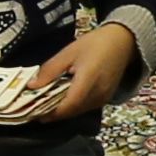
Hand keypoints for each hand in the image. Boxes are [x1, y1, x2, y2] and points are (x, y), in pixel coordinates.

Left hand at [8, 25, 139, 121]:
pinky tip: (61, 99)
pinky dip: (72, 106)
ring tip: (45, 105)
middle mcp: (98, 95)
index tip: (32, 113)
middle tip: (34, 109)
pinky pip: (85, 108)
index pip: (67, 105)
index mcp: (88, 81)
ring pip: (78, 111)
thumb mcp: (68, 53)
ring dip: (62, 111)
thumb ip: (50, 71)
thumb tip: (31, 86)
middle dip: (52, 113)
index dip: (50, 112)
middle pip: (71, 111)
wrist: (123, 42)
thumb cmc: (95, 44)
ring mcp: (103, 99)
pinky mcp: (105, 99)